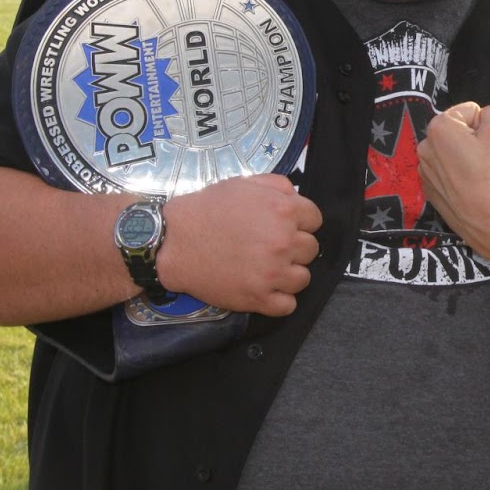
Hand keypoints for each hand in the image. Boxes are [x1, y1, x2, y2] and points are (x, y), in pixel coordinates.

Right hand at [157, 174, 321, 315]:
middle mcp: (284, 242)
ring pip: (303, 278)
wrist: (173, 241)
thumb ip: (278, 185)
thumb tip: (296, 197)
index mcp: (284, 211)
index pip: (315, 220)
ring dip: (289, 274)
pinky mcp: (258, 299)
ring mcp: (273, 273)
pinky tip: (265, 289)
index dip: (300, 222)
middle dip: (294, 247)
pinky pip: (288, 306)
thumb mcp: (245, 183)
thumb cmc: (208, 208)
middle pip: (311, 249)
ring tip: (268, 268)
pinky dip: (280, 300)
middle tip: (271, 247)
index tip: (284, 226)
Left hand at [417, 102, 489, 248]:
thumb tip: (484, 115)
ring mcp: (423, 168)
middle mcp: (424, 144)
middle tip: (484, 158)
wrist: (483, 218)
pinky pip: (443, 169)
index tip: (488, 144)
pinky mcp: (427, 186)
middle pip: (456, 130)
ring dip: (462, 155)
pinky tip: (466, 185)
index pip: (469, 110)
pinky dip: (454, 173)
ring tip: (475, 173)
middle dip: (471, 139)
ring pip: (449, 150)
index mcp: (439, 127)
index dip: (484, 125)